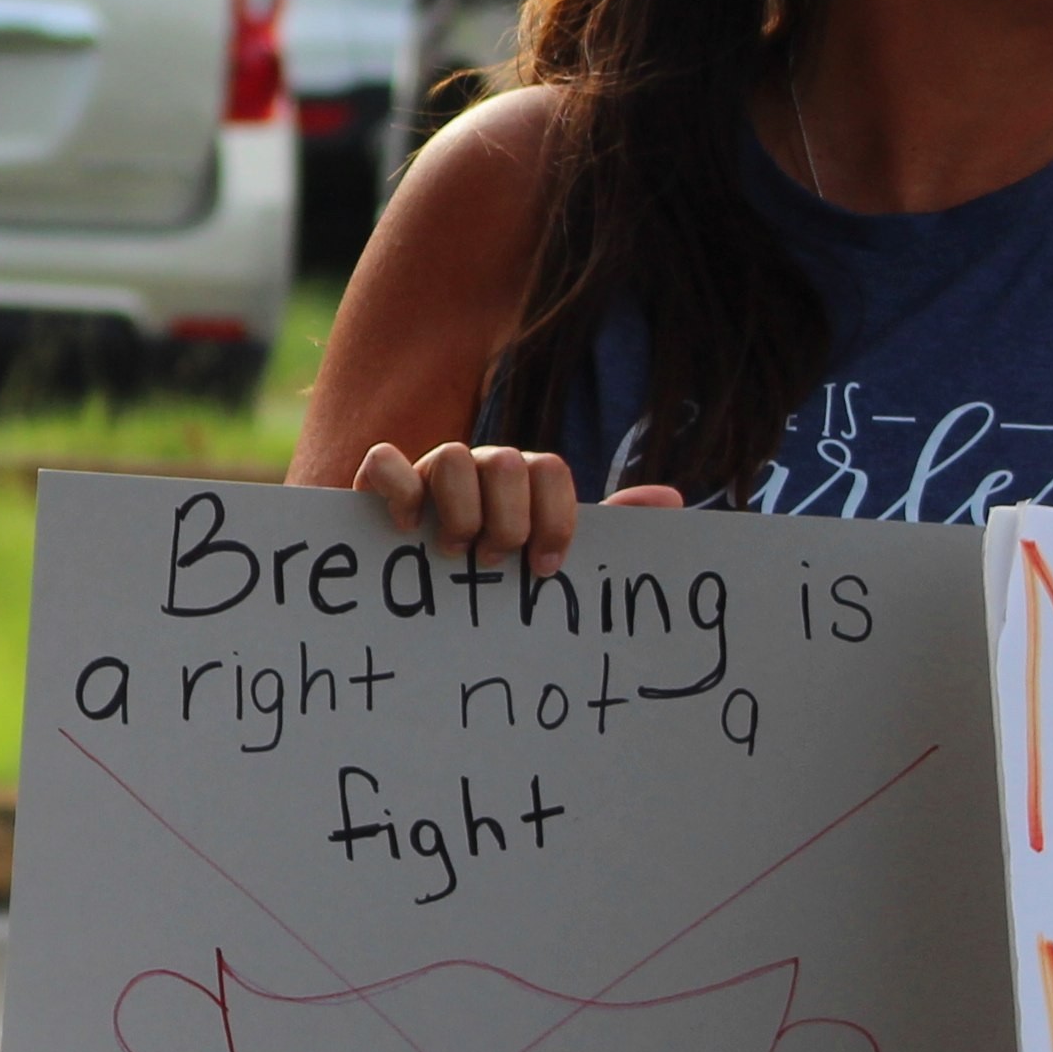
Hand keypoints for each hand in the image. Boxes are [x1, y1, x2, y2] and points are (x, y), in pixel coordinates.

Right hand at [350, 442, 675, 565]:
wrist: (415, 594)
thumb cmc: (490, 575)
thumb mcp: (546, 554)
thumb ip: (608, 527)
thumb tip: (675, 499)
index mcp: (522, 482)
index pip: (551, 470)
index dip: (554, 519)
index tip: (545, 569)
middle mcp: (478, 467)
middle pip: (507, 461)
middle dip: (508, 520)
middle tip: (496, 561)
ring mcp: (427, 470)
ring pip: (453, 457)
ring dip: (460, 513)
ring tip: (457, 554)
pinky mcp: (377, 482)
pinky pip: (384, 460)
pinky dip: (398, 491)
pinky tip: (406, 530)